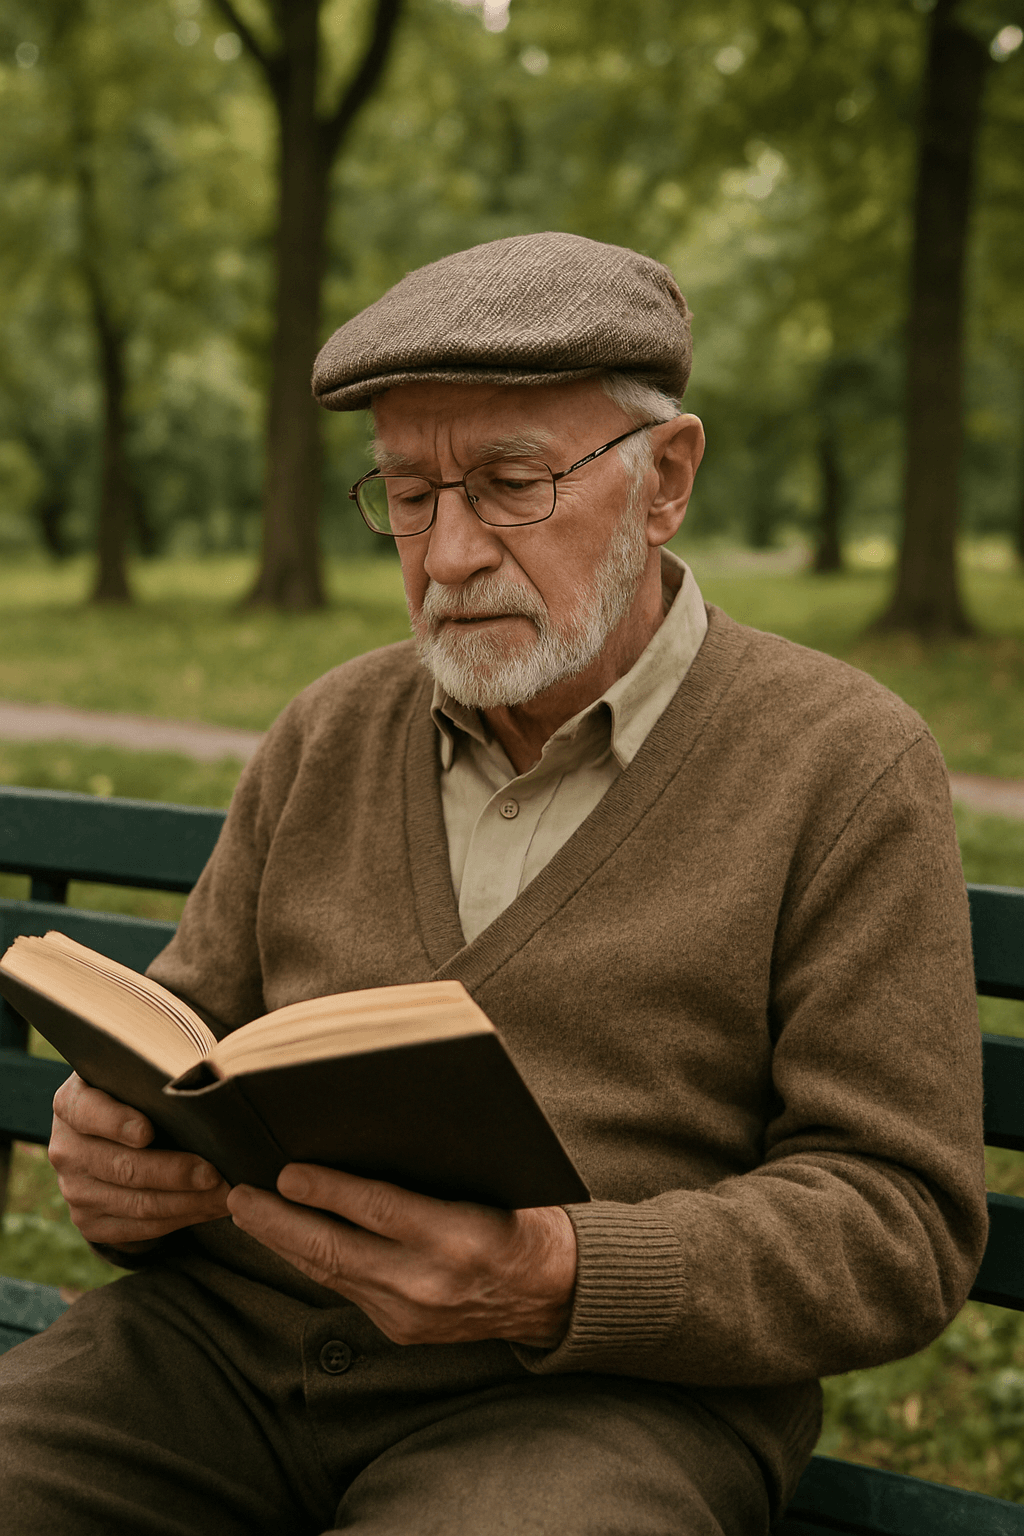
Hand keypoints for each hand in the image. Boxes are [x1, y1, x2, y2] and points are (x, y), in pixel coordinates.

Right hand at [50, 1073, 229, 1251]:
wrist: (114, 1135)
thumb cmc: (139, 1095)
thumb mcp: (139, 1076)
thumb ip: (158, 1077)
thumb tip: (207, 1084)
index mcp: (72, 1104)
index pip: (89, 1113)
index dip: (117, 1123)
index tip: (148, 1131)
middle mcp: (66, 1149)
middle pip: (122, 1167)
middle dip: (174, 1173)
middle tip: (214, 1173)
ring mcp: (74, 1190)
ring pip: (136, 1204)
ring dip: (187, 1203)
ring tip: (224, 1195)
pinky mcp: (89, 1222)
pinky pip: (139, 1229)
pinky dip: (180, 1220)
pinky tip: (209, 1208)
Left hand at [227, 1165, 577, 1348]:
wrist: (553, 1294)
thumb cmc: (523, 1218)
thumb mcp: (491, 1183)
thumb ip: (436, 1169)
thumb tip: (367, 1132)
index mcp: (457, 1236)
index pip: (377, 1209)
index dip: (326, 1190)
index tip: (286, 1170)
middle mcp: (428, 1282)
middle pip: (336, 1250)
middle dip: (279, 1222)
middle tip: (239, 1194)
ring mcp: (410, 1313)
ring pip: (331, 1274)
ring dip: (283, 1243)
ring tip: (247, 1212)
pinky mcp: (400, 1330)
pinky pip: (344, 1290)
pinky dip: (312, 1262)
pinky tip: (289, 1241)